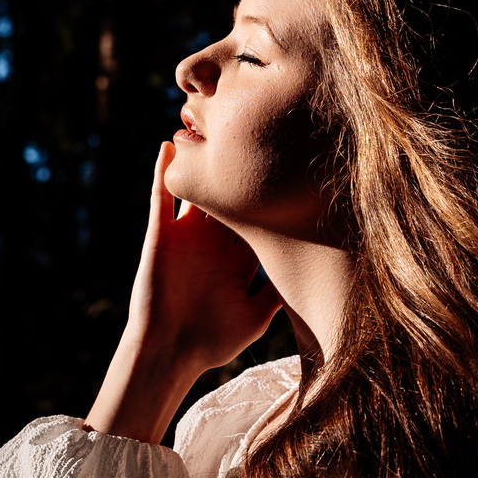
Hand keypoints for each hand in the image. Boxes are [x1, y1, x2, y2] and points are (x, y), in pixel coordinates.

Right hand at [127, 143, 280, 373]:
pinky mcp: (162, 236)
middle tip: (258, 128)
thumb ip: (278, 290)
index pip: (257, 211)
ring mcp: (187, 234)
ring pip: (194, 186)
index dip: (271, 189)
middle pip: (228, 191)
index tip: (293, 162)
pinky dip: (162, 173)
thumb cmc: (213, 340)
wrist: (170, 353)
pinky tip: (167, 147)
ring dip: (199, 158)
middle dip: (238, 165)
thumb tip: (316, 272)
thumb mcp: (258, 313)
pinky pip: (161, 199)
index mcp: (238, 254)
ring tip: (208, 125)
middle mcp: (214, 239)